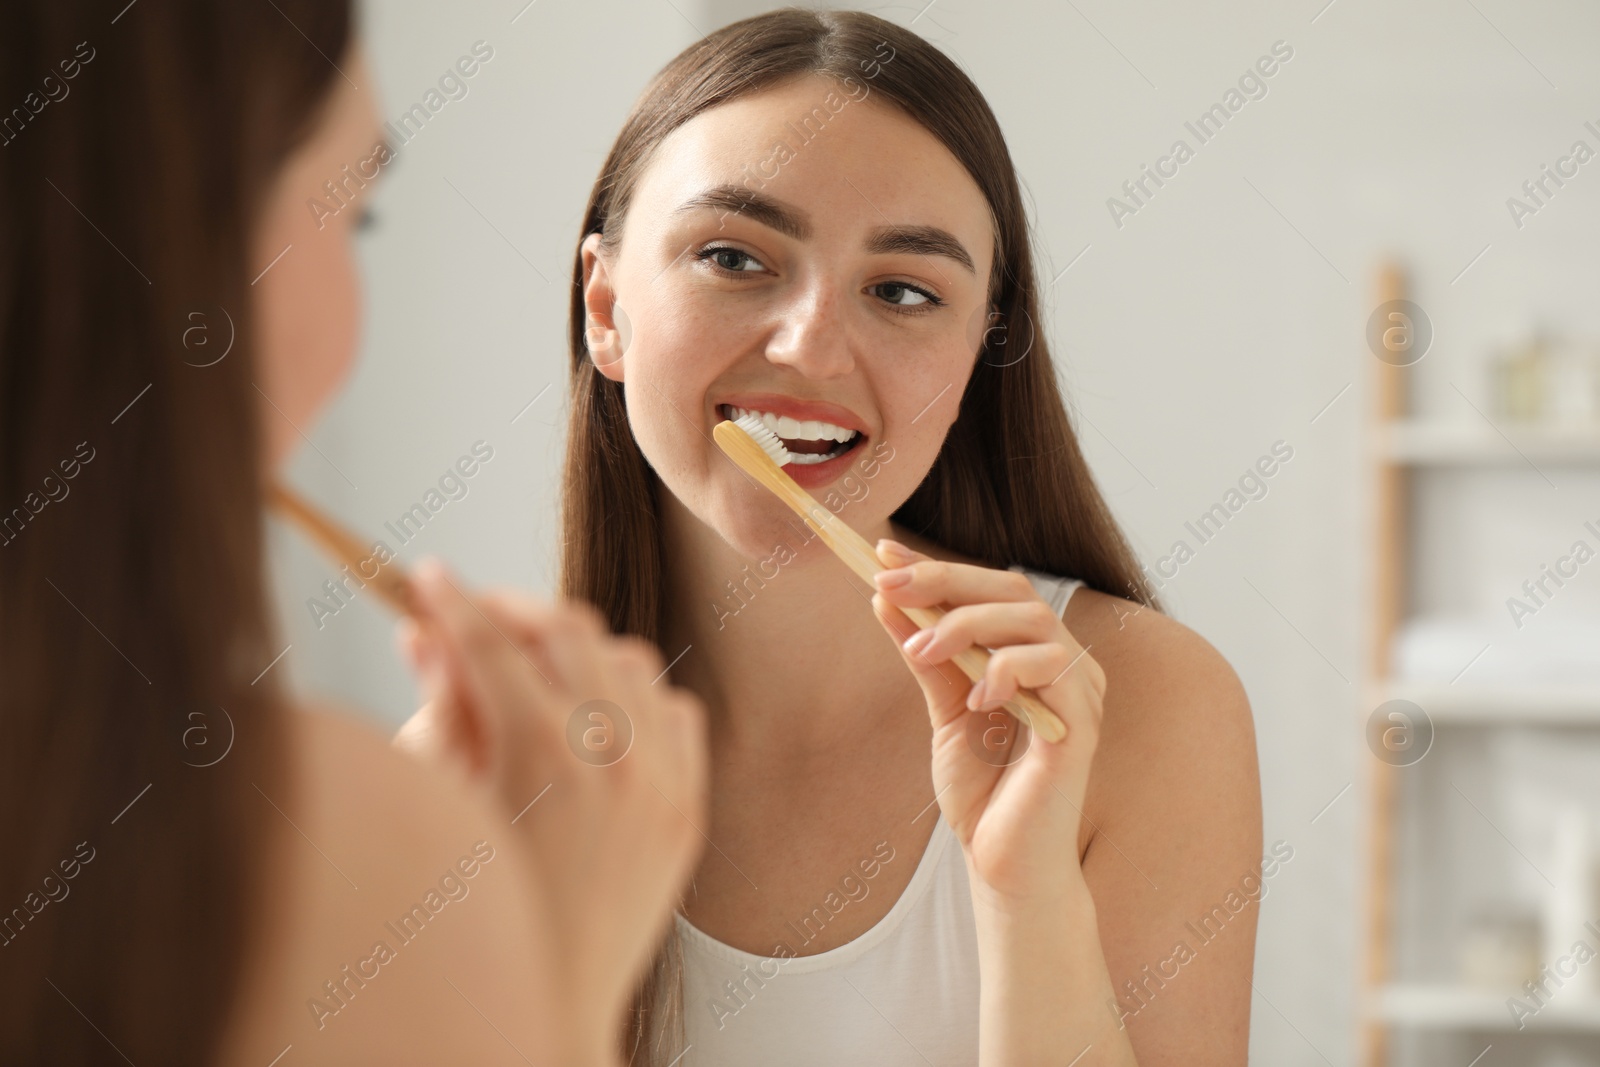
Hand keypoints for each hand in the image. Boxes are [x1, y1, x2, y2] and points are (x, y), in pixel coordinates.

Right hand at [395, 560, 707, 1037]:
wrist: (550, 1002)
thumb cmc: (476, 911)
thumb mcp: (442, 806)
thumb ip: (440, 709)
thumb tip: (425, 632)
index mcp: (539, 756)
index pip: (491, 640)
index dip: (451, 600)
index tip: (427, 577)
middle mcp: (613, 757)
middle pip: (567, 629)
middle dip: (513, 611)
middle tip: (475, 617)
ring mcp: (662, 781)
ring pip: (629, 660)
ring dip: (579, 651)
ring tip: (534, 669)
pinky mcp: (690, 807)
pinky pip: (675, 710)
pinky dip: (637, 699)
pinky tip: (598, 716)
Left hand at [869, 539, 1105, 904]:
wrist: (1002, 864)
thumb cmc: (982, 791)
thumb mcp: (941, 710)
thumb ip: (924, 655)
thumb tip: (886, 598)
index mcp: (1033, 654)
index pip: (991, 589)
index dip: (938, 568)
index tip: (882, 556)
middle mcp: (1064, 664)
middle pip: (1014, 589)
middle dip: (945, 580)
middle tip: (889, 584)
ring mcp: (1078, 692)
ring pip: (1035, 620)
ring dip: (969, 623)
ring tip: (923, 650)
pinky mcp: (1081, 726)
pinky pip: (1054, 670)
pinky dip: (1006, 671)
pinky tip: (975, 697)